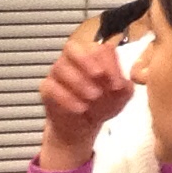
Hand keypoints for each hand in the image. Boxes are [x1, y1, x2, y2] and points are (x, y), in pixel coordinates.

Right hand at [35, 39, 133, 167]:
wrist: (84, 125)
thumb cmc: (104, 104)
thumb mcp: (121, 97)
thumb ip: (125, 88)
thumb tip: (122, 83)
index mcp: (94, 56)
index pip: (100, 48)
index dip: (110, 63)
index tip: (118, 83)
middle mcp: (73, 60)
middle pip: (72, 48)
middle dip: (86, 60)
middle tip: (99, 76)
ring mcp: (57, 73)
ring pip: (60, 67)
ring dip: (79, 81)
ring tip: (94, 96)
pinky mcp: (47, 89)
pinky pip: (51, 87)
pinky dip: (66, 98)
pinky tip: (80, 108)